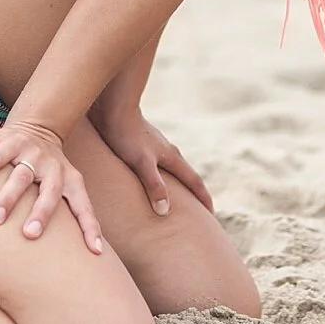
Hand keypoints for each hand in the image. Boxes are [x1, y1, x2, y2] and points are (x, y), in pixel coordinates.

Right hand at [0, 120, 104, 254]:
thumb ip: (68, 212)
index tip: (95, 251)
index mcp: (70, 180)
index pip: (83, 206)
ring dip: (8, 198)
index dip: (90, 228)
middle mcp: (54, 167)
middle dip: (41, 213)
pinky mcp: (13, 141)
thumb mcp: (66, 185)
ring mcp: (33, 153)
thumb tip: (88, 252)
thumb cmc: (50, 171)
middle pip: (50, 192)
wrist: (37, 128)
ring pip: (21, 176)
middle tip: (29, 234)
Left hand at [90, 108, 213, 217]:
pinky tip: (149, 183)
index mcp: (172, 157)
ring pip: (171, 171)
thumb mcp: (141, 162)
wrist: (113, 107)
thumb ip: (154, 185)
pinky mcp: (142, 145)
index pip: (194, 181)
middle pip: (186, 176)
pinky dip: (160, 179)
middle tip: (197, 214)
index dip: (203, 199)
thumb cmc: (126, 134)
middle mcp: (168, 152)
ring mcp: (155, 148)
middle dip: (194, 195)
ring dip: (177, 186)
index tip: (211, 216)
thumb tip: (165, 211)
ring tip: (174, 202)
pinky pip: (157, 167)